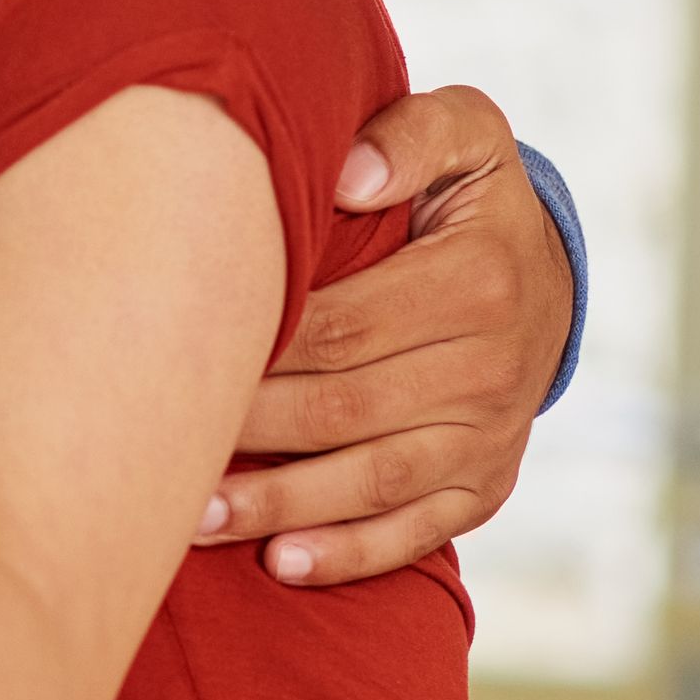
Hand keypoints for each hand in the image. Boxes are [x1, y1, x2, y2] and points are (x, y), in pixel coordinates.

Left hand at [196, 86, 575, 585]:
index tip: (177, 356)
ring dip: (278, 506)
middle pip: (341, 409)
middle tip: (154, 446)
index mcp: (476, 280)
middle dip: (247, 432)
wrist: (544, 277)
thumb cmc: (467, 199)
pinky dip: (349, 554)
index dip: (258, 346)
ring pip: (369, 481)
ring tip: (190, 519)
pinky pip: (416, 532)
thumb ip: (409, 136)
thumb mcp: (464, 135)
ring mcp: (490, 437)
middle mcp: (490, 367)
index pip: (341, 325)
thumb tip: (347, 176)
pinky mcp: (484, 488)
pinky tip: (282, 564)